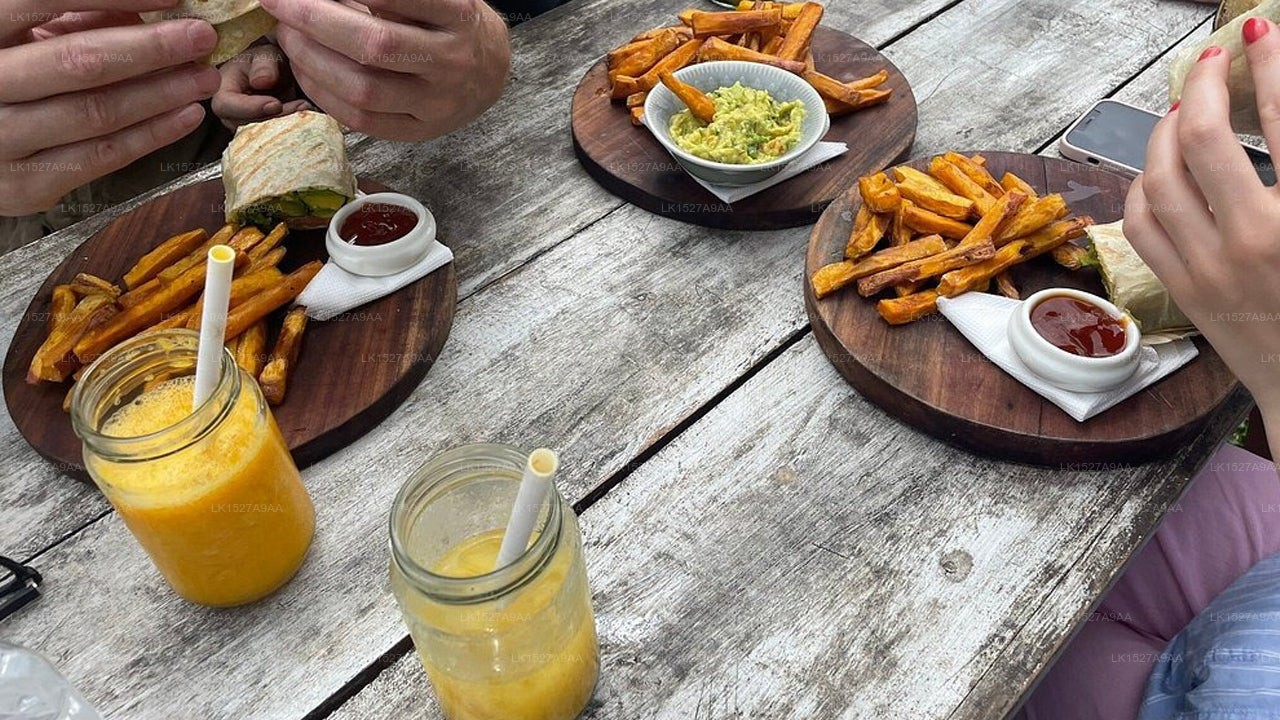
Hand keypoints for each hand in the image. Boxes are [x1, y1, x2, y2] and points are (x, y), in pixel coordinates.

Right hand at [0, 0, 220, 216]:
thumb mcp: (15, 39)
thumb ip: (67, 20)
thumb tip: (139, 11)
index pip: (41, 1)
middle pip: (79, 64)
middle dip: (151, 49)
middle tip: (202, 37)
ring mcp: (2, 143)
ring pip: (97, 115)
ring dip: (161, 94)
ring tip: (203, 77)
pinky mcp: (26, 187)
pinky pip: (101, 157)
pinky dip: (151, 136)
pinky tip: (185, 115)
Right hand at [212, 41, 312, 129]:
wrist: (278, 75)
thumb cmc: (267, 62)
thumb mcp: (266, 55)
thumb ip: (264, 65)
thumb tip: (261, 82)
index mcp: (221, 90)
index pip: (226, 106)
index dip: (250, 107)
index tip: (276, 103)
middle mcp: (229, 114)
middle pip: (247, 124)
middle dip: (276, 117)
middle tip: (301, 105)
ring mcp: (245, 127)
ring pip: (263, 135)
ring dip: (287, 123)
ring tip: (305, 107)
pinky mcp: (261, 136)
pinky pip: (275, 138)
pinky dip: (292, 128)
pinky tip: (306, 115)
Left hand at [260, 0, 510, 140]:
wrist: (490, 70)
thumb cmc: (450, 23)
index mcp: (459, 15)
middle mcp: (453, 60)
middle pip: (376, 45)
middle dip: (316, 22)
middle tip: (280, 4)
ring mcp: (438, 102)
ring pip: (364, 89)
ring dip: (312, 61)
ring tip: (288, 36)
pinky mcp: (420, 131)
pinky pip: (363, 120)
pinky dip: (324, 94)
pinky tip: (305, 70)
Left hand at [1124, 17, 1279, 422]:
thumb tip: (1279, 112)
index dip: (1272, 65)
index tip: (1262, 30)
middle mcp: (1250, 243)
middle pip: (1205, 140)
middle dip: (1207, 86)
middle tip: (1217, 61)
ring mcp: (1206, 270)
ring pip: (1160, 177)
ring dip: (1167, 131)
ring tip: (1186, 106)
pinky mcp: (1182, 291)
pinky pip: (1141, 223)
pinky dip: (1144, 184)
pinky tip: (1159, 165)